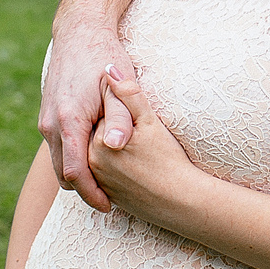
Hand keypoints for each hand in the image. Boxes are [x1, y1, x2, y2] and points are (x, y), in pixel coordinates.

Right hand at [40, 30, 134, 211]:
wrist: (79, 31)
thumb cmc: (105, 57)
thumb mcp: (119, 85)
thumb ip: (121, 116)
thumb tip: (117, 147)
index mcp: (68, 121)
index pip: (76, 174)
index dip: (92, 195)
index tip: (110, 207)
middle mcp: (50, 124)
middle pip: (63, 175)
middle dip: (85, 191)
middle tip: (111, 201)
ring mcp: (45, 120)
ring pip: (59, 162)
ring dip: (78, 176)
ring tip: (106, 183)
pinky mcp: (47, 115)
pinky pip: (58, 148)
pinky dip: (73, 159)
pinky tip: (95, 158)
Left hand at [83, 70, 193, 218]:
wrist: (178, 201)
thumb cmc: (167, 159)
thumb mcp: (150, 122)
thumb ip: (128, 94)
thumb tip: (109, 67)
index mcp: (98, 140)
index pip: (100, 113)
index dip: (118, 111)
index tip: (135, 117)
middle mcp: (91, 161)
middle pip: (96, 133)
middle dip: (111, 128)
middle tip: (139, 136)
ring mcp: (97, 179)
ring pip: (98, 152)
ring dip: (109, 146)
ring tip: (137, 149)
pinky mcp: (105, 193)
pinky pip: (103, 171)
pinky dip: (113, 164)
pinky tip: (132, 164)